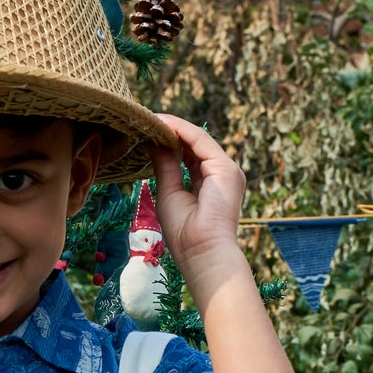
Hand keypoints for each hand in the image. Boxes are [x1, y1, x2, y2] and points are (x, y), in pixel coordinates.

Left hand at [149, 115, 246, 276]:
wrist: (203, 254)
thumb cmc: (185, 235)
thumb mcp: (169, 194)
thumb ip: (165, 167)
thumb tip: (153, 143)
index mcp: (209, 185)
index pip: (190, 156)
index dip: (170, 143)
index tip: (148, 133)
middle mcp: (221, 174)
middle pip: (195, 144)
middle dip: (171, 131)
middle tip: (145, 120)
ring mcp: (226, 170)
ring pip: (197, 139)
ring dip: (173, 127)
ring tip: (150, 119)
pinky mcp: (225, 167)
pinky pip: (199, 140)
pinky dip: (179, 130)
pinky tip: (161, 124)